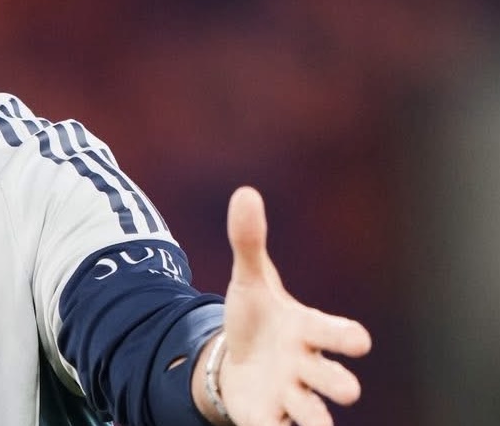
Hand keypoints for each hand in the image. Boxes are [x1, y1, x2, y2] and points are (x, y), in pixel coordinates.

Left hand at [207, 186, 372, 425]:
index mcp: (308, 331)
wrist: (236, 359)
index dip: (348, 338)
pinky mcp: (269, 419)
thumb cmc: (255, 319)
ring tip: (316, 424)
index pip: (340, 335)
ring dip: (316, 420)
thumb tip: (245, 192)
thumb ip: (248, 241)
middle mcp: (307, 367)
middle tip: (343, 387)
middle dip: (340, 385)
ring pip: (315, 416)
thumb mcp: (248, 280)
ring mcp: (291, 396)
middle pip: (337, 381)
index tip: (358, 341)